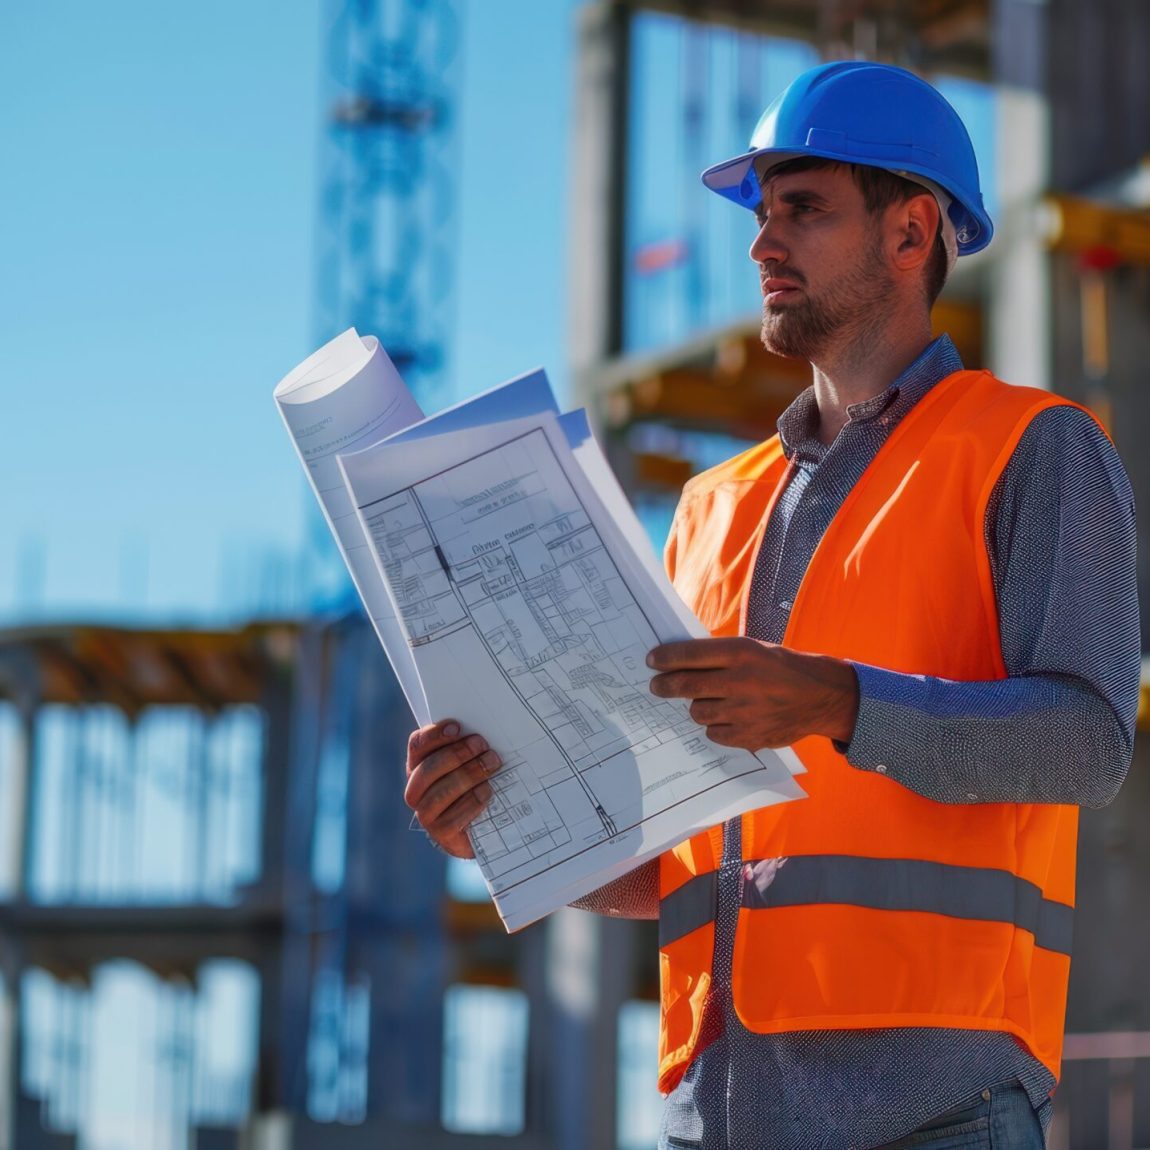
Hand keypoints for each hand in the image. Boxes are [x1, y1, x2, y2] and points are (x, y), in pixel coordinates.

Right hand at [405, 720, 501, 857]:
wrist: (486, 828)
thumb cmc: (478, 785)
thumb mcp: (471, 762)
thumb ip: (468, 746)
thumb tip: (481, 728)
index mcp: (419, 766)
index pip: (417, 745)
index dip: (435, 735)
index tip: (458, 727)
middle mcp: (416, 790)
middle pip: (428, 768)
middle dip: (457, 754)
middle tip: (482, 745)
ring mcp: (426, 814)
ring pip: (440, 792)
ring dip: (468, 775)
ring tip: (491, 764)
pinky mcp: (441, 834)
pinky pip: (452, 817)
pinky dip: (472, 801)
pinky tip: (487, 791)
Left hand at [647, 637, 858, 749]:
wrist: (820, 696)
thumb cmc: (781, 668)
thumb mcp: (753, 650)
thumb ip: (720, 657)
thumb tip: (677, 662)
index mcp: (741, 653)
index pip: (690, 654)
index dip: (665, 658)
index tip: (651, 660)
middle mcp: (741, 681)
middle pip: (686, 686)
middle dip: (664, 686)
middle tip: (655, 686)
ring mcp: (745, 711)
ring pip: (698, 712)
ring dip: (696, 706)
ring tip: (706, 701)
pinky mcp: (750, 736)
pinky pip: (714, 733)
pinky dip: (715, 726)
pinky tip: (726, 717)